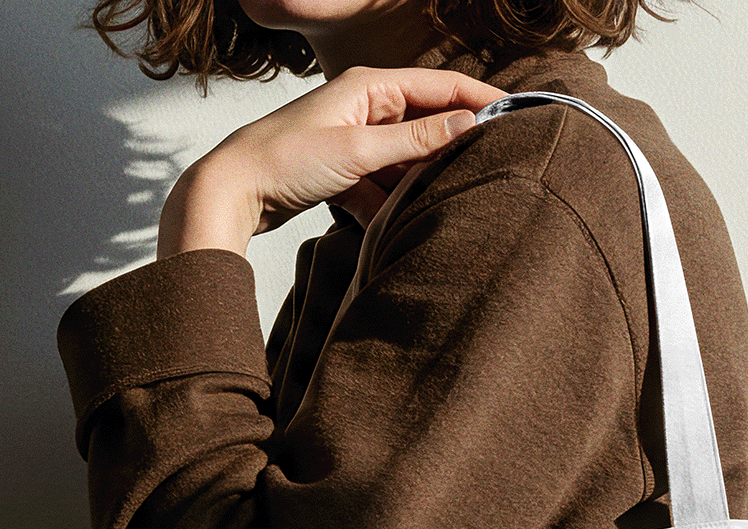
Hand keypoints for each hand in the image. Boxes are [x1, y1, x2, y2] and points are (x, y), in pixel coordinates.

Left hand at [158, 66, 505, 257]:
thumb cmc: (282, 161)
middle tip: (492, 168)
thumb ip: (416, 141)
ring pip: (408, 157)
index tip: (518, 117)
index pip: (441, 86)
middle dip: (455, 145)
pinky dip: (393, 201)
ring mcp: (355, 138)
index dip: (481, 99)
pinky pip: (384, 183)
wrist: (230, 192)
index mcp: (369, 86)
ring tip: (450, 199)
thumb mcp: (358, 151)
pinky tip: (401, 222)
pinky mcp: (345, 169)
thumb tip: (469, 123)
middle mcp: (364, 106)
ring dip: (424, 179)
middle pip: (427, 122)